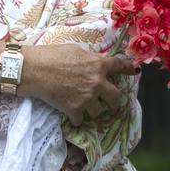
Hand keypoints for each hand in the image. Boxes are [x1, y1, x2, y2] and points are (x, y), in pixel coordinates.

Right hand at [23, 44, 137, 125]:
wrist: (34, 69)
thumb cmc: (51, 54)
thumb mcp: (74, 50)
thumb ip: (89, 59)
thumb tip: (94, 64)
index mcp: (97, 64)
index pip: (119, 66)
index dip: (128, 68)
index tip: (135, 70)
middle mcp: (96, 82)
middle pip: (116, 97)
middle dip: (113, 101)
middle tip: (109, 102)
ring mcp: (87, 98)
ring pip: (99, 111)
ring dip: (93, 109)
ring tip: (84, 105)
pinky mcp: (75, 110)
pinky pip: (81, 120)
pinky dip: (76, 117)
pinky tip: (70, 112)